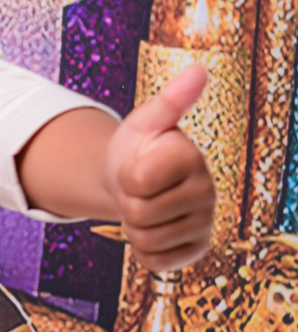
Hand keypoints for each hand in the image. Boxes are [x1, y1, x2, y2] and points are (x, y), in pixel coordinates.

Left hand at [105, 65, 214, 270]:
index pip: (135, 180)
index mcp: (192, 159)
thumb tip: (199, 69)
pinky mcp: (196, 250)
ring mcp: (204, 224)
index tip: (137, 164)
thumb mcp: (145, 122)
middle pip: (137, 213)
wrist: (135, 181)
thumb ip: (169, 100)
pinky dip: (142, 249)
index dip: (123, 175)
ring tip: (145, 206)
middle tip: (139, 190)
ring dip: (133, 226)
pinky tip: (152, 228)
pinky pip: (155, 261)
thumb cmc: (139, 149)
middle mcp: (208, 193)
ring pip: (144, 240)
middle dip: (127, 202)